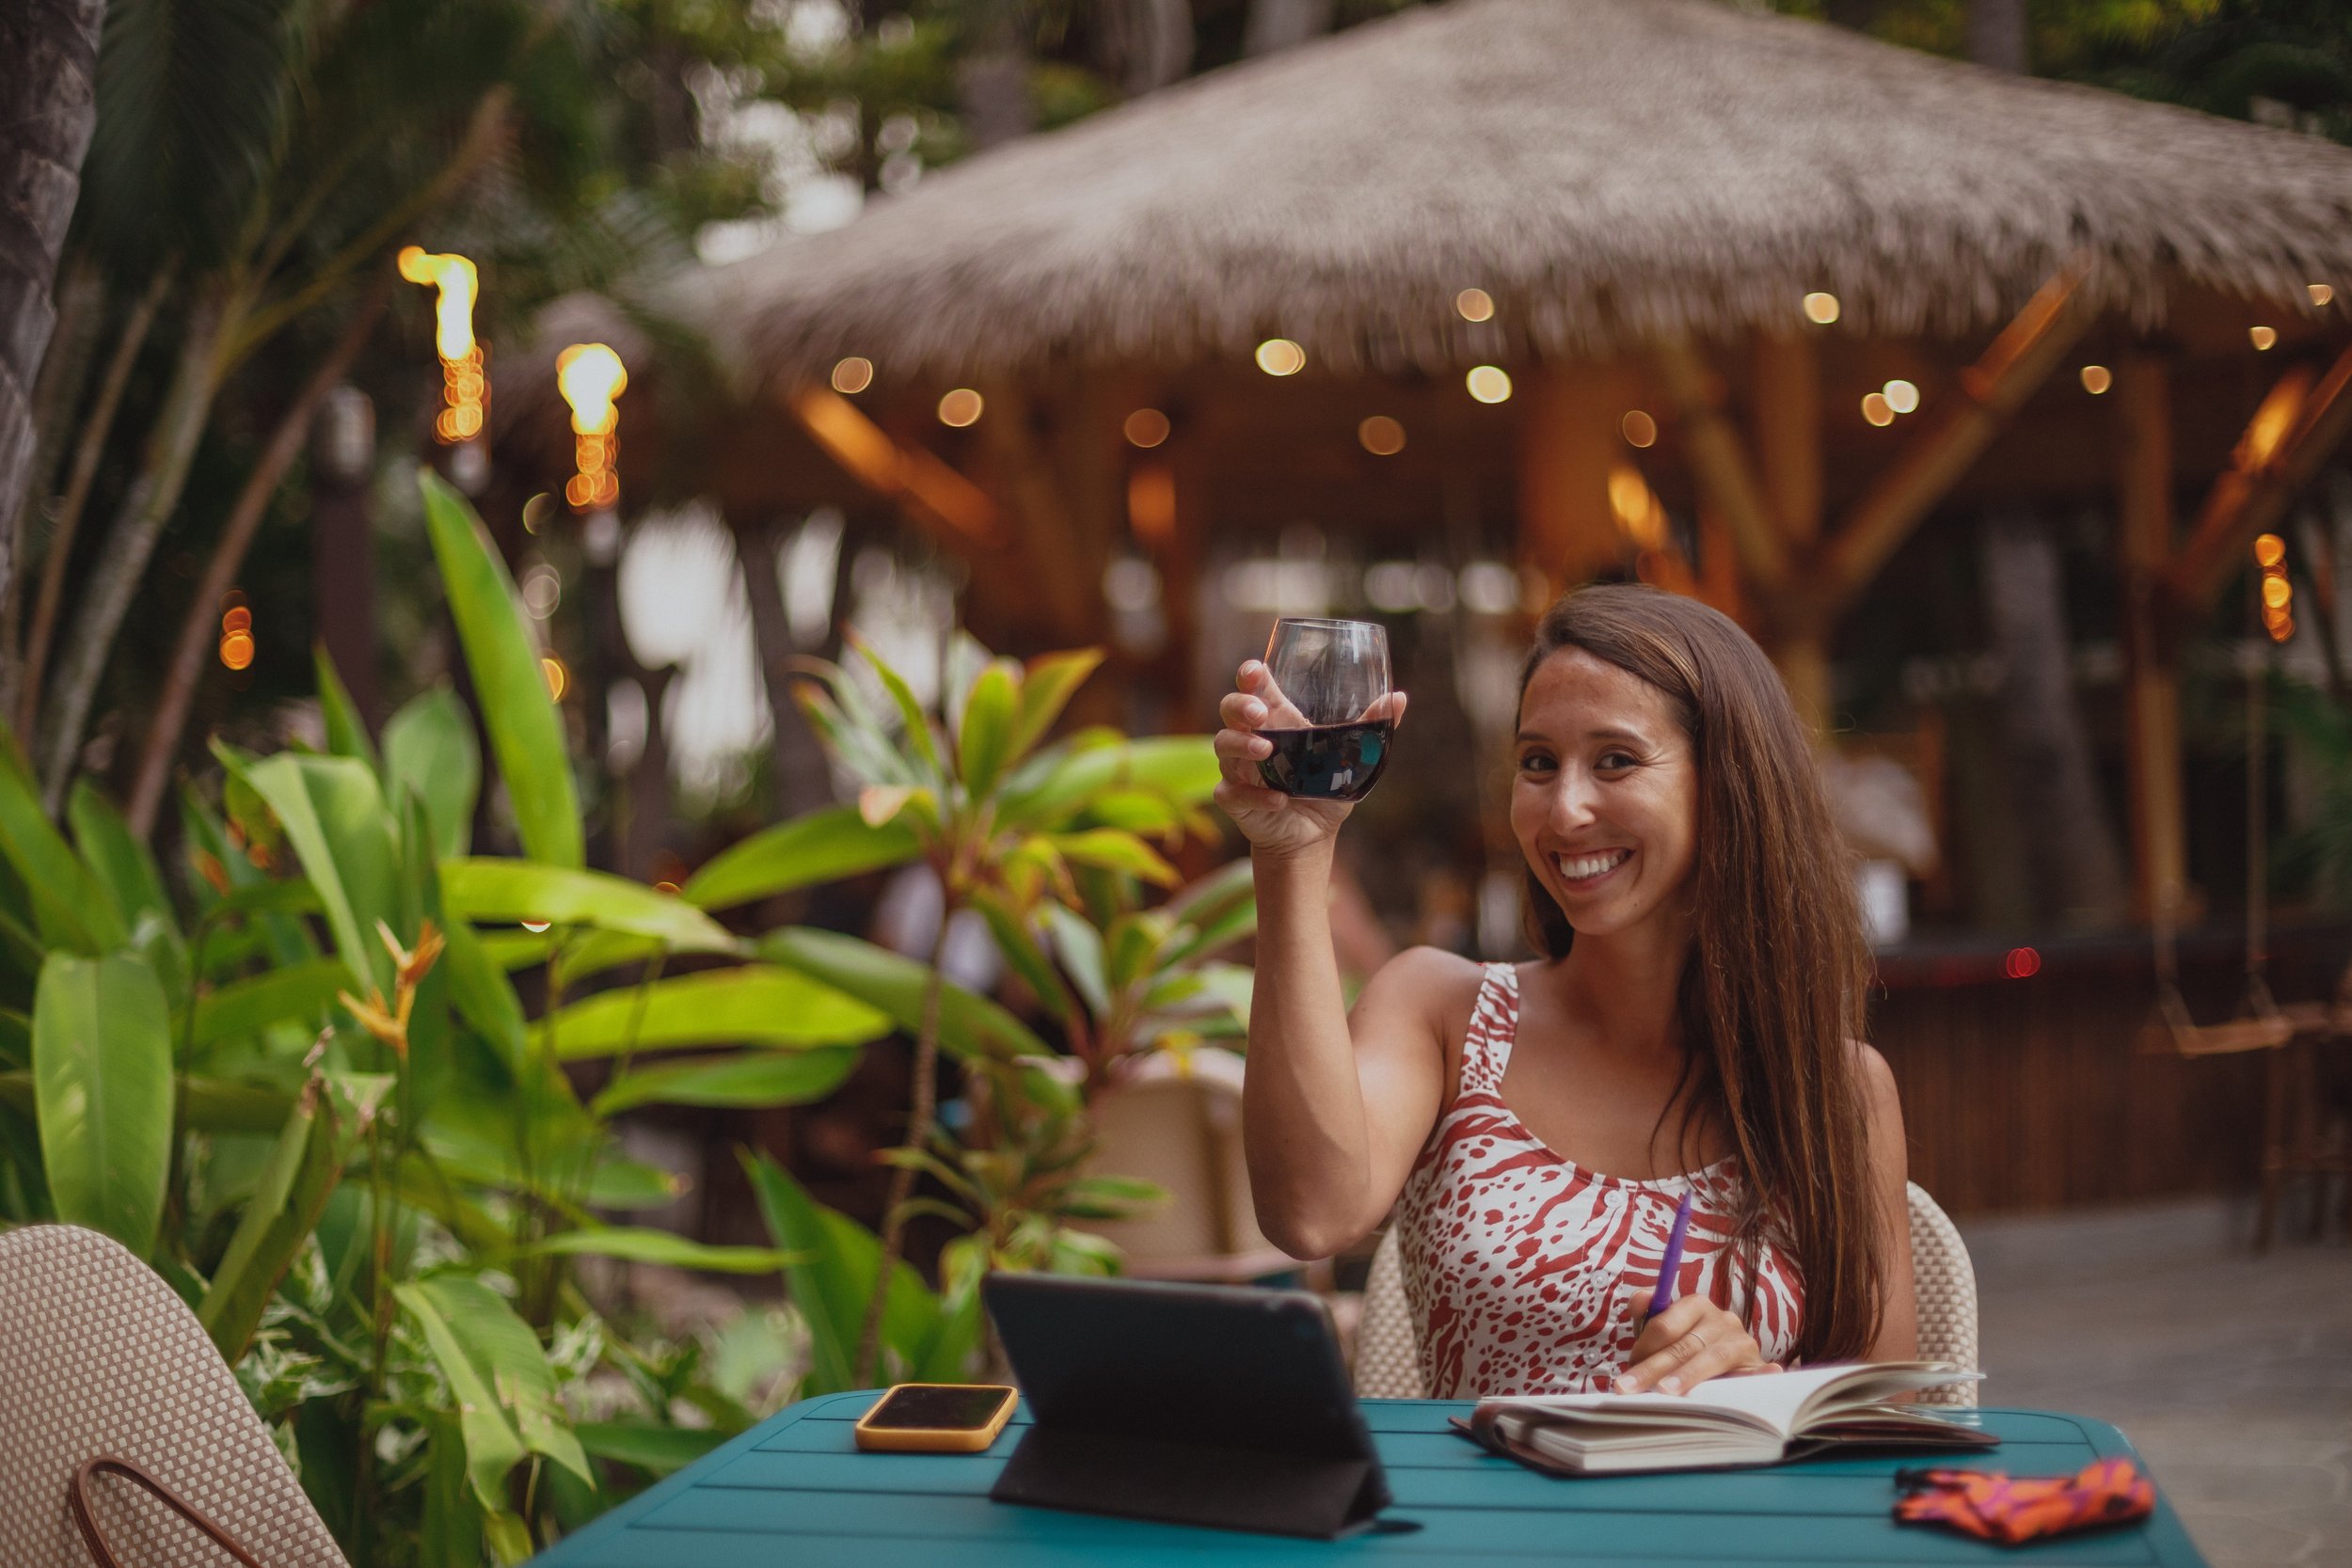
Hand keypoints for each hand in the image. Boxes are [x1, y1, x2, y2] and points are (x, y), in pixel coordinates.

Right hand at [1211, 661, 1405, 857]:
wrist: (1314, 834)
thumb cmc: (1328, 786)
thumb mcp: (1355, 756)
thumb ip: (1372, 726)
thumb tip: (1398, 697)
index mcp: (1279, 720)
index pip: (1255, 686)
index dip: (1250, 673)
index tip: (1256, 671)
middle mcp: (1253, 738)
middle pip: (1229, 707)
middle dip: (1240, 705)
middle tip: (1260, 715)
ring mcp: (1240, 768)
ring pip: (1222, 745)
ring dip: (1241, 746)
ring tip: (1266, 752)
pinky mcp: (1236, 798)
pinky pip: (1230, 791)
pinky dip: (1254, 795)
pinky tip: (1279, 800)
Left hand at [1615, 1294, 1779, 1394]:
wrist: (1730, 1366)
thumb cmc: (1688, 1349)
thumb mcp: (1666, 1331)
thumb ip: (1647, 1315)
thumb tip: (1638, 1299)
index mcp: (1696, 1304)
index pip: (1665, 1326)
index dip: (1643, 1349)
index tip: (1627, 1373)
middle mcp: (1721, 1319)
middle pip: (1683, 1346)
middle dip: (1652, 1369)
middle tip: (1629, 1389)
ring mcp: (1741, 1342)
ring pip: (1711, 1359)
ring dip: (1687, 1376)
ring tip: (1665, 1391)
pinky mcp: (1757, 1366)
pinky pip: (1757, 1372)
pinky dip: (1762, 1374)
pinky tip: (1768, 1373)